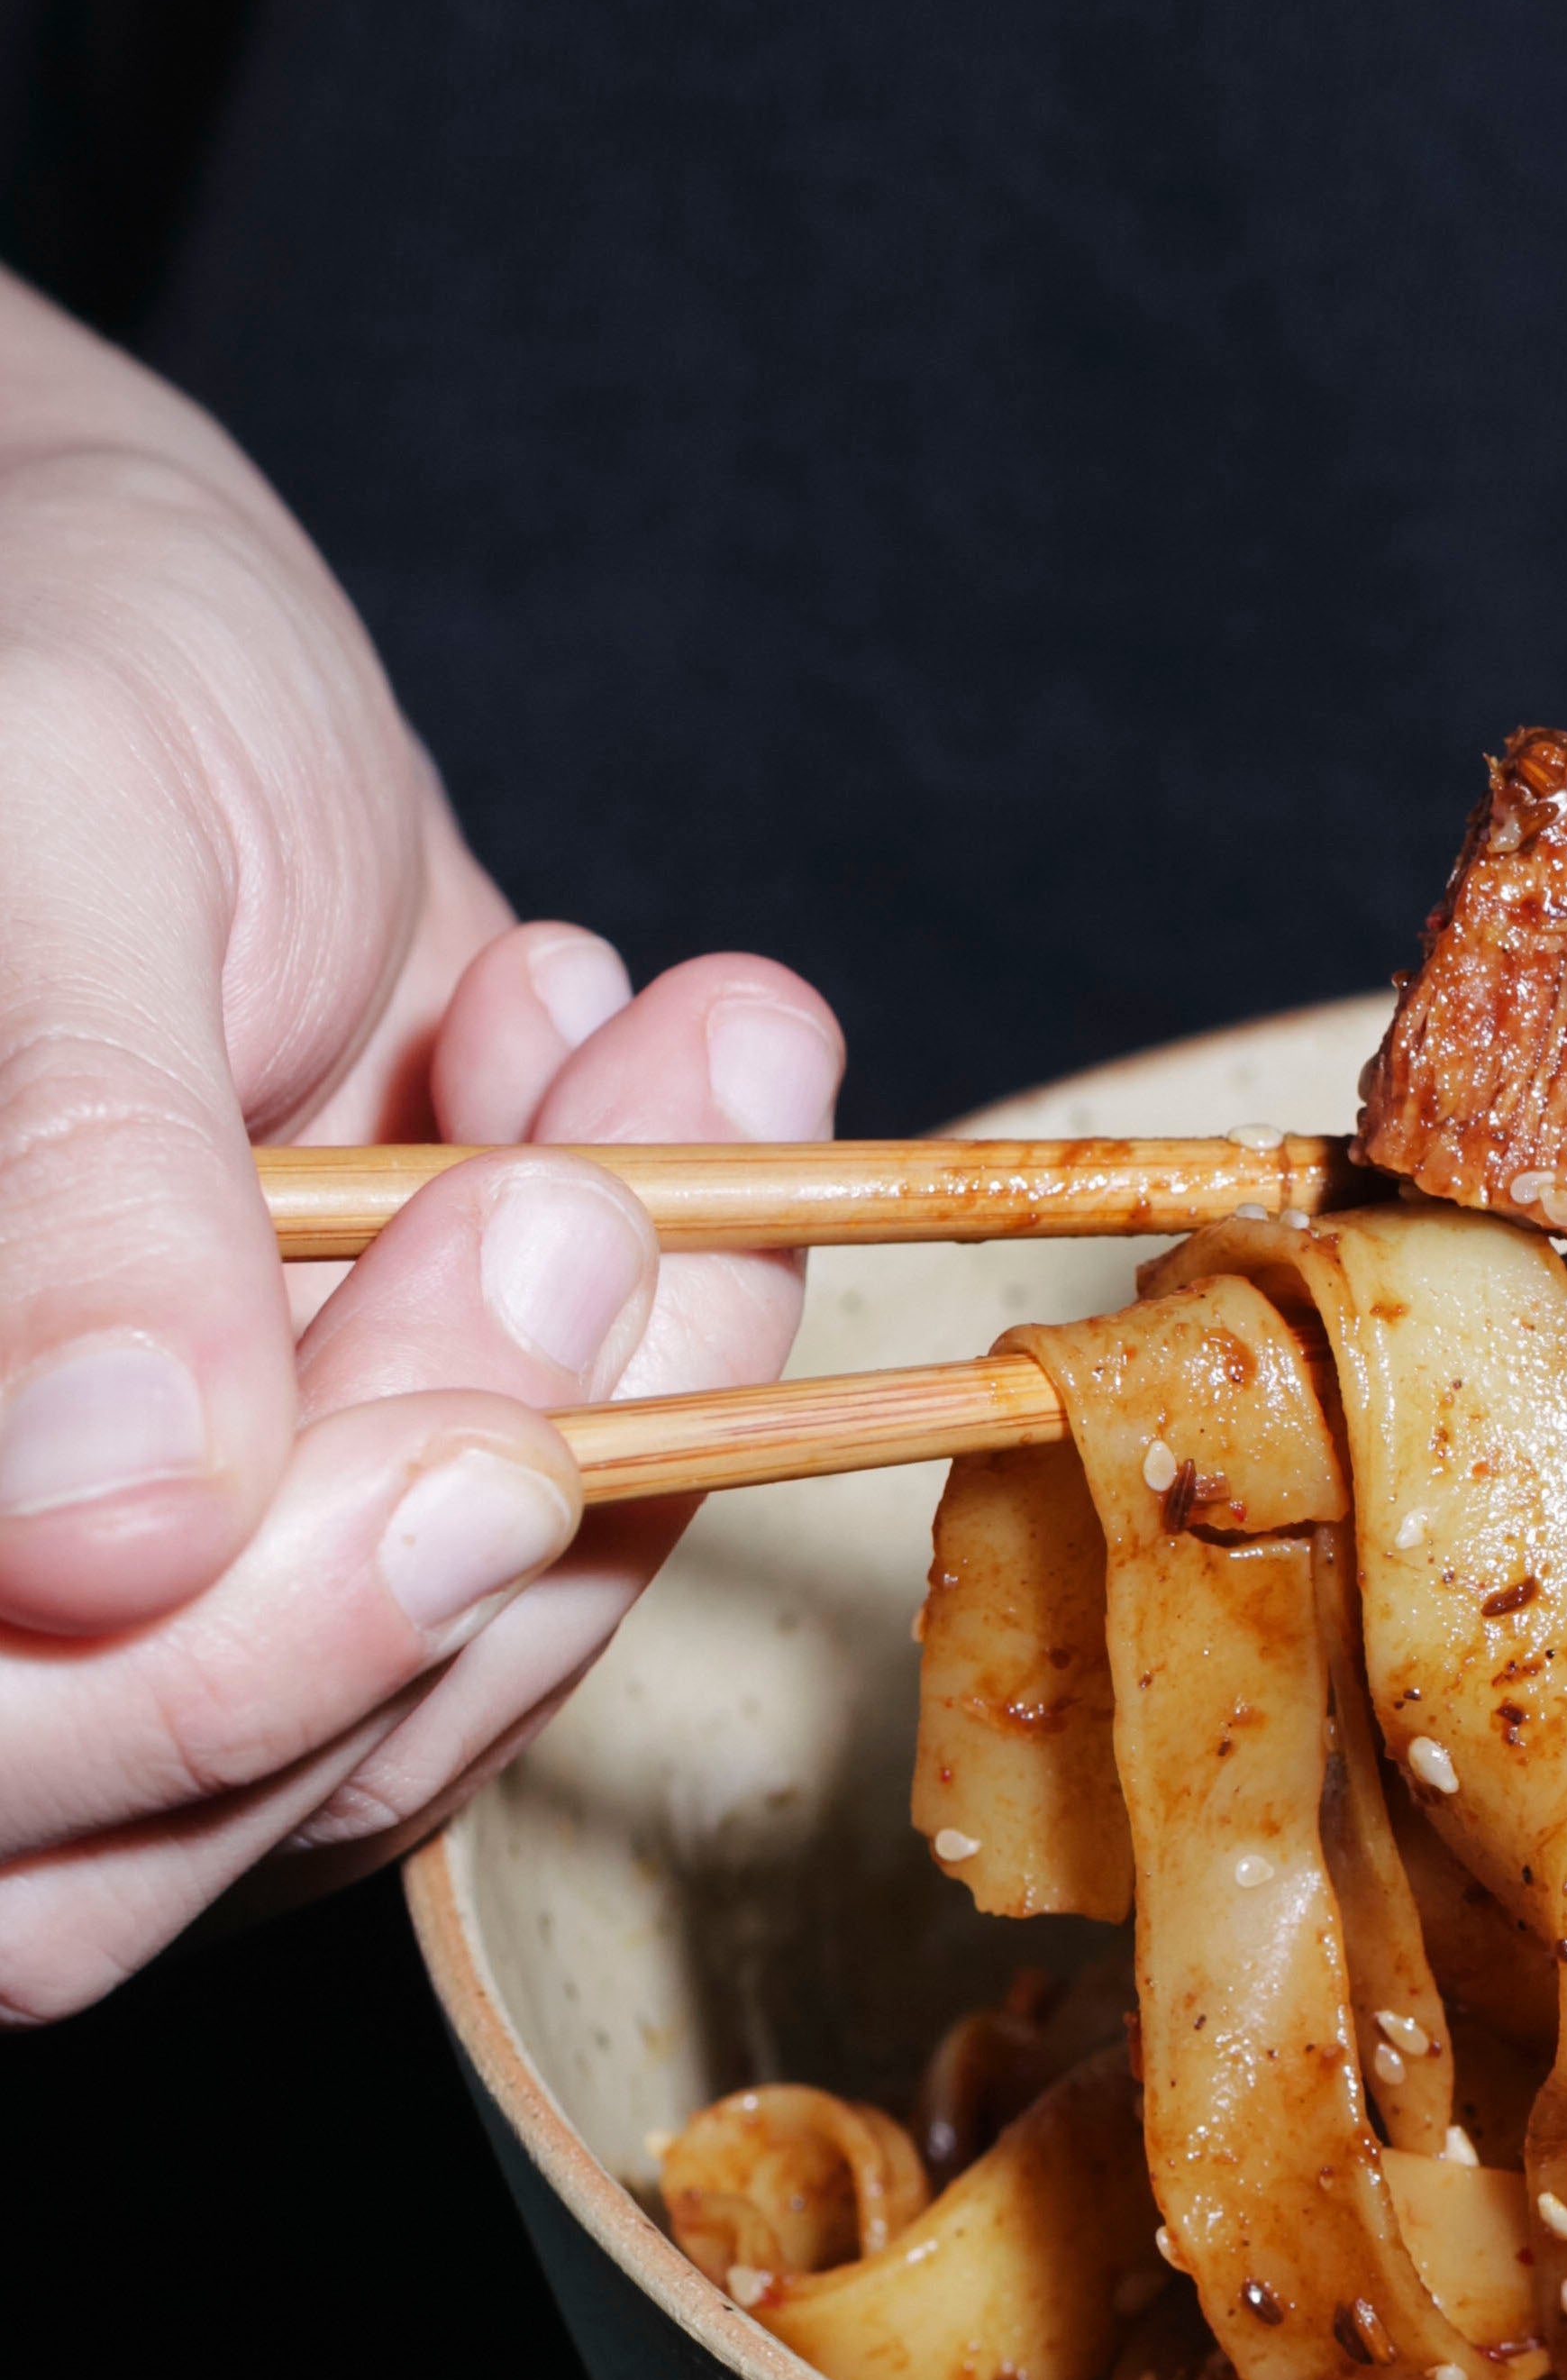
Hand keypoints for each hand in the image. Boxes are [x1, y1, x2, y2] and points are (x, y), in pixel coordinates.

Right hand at [0, 270, 842, 2017]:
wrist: (114, 593)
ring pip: (406, 1698)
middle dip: (456, 1518)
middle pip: (191, 1786)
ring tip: (687, 1063)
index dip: (237, 1659)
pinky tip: (671, 1068)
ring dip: (622, 1407)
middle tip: (592, 1201)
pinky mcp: (343, 1488)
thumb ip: (64, 1183)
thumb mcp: (37, 850)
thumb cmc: (21, 646)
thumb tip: (112, 1516)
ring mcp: (141, 1568)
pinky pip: (543, 1545)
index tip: (486, 1463)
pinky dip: (679, 1340)